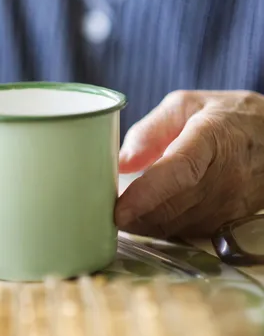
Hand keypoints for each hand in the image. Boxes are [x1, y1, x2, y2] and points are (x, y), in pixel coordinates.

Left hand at [115, 90, 263, 237]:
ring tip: (121, 215)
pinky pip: (189, 231)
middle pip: (174, 206)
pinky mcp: (230, 219)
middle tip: (103, 214)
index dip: (147, 194)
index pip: (179, 172)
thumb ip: (149, 130)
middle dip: (135, 216)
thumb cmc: (226, 116)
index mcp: (212, 138)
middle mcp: (226, 175)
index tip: (118, 210)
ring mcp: (231, 201)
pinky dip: (163, 228)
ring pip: (179, 224)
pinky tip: (146, 218)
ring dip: (145, 225)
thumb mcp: (185, 105)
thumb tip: (121, 162)